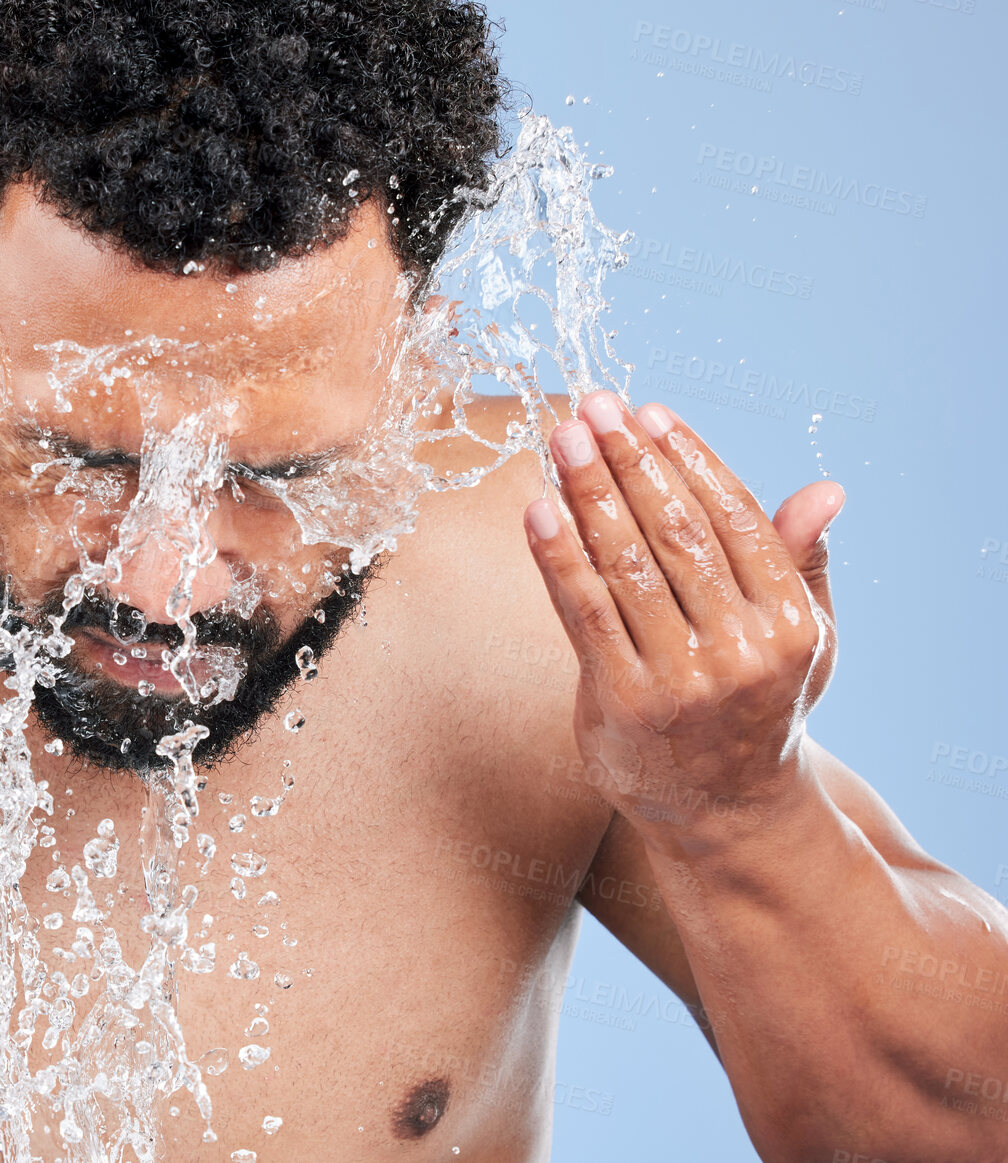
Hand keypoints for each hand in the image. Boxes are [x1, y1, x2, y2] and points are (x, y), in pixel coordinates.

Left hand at [523, 392, 844, 837]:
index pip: (733, 518)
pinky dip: (558, 556)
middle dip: (629, 461)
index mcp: (789, 622)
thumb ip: (800, 563)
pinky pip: (582, 612)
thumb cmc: (758, 705)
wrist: (726, 812)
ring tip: (561, 439)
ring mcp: (678, 678)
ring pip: (626, 566)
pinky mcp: (621, 701)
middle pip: (675, 533)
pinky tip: (538, 508)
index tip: (648, 412)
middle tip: (593, 407)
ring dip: (588, 493)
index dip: (687, 459)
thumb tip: (826, 491)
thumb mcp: (802, 640)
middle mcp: (739, 649)